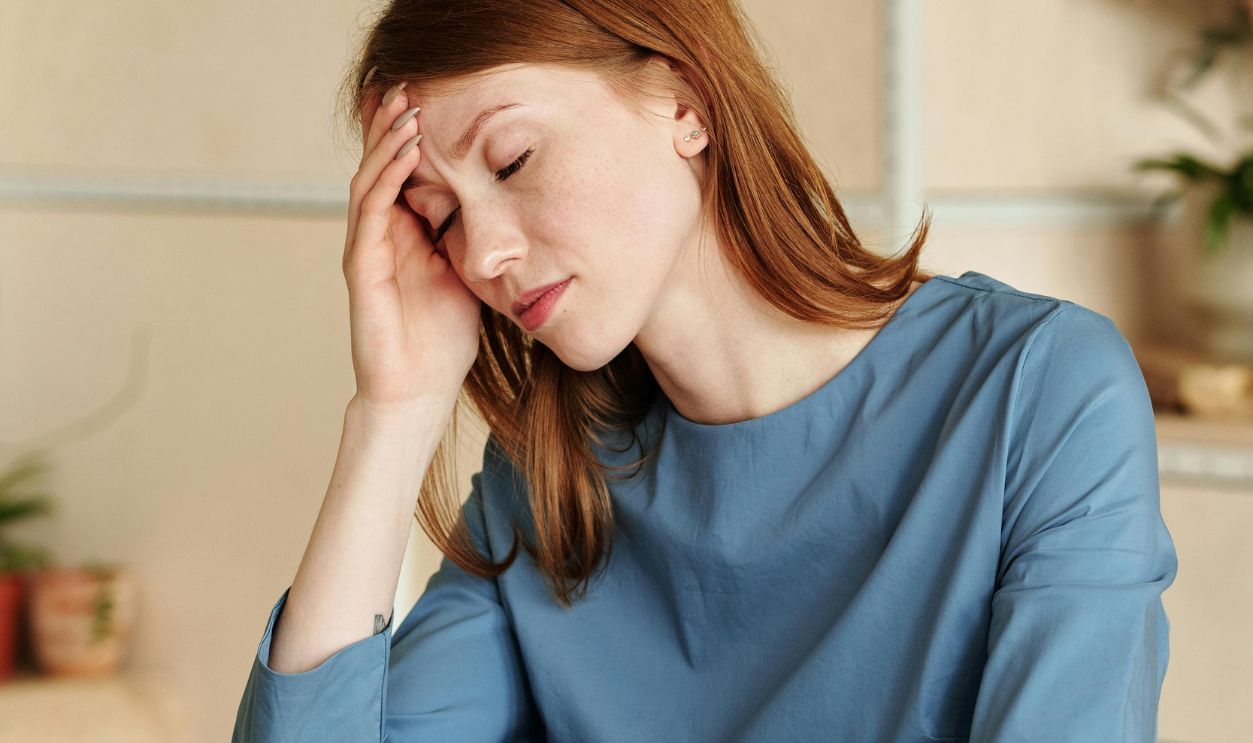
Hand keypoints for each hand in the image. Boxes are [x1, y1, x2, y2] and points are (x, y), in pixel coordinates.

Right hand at [342, 82, 480, 408]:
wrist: (420, 391)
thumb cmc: (444, 341)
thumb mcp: (470, 278)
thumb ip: (473, 242)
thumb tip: (503, 210)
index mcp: (406, 236)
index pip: (404, 174)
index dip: (410, 138)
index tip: (430, 100)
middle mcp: (381, 236)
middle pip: (380, 167)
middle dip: (391, 125)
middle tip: (409, 84)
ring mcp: (368, 249)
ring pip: (371, 180)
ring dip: (388, 141)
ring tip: (406, 106)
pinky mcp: (362, 267)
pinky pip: (371, 211)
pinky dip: (387, 177)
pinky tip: (405, 152)